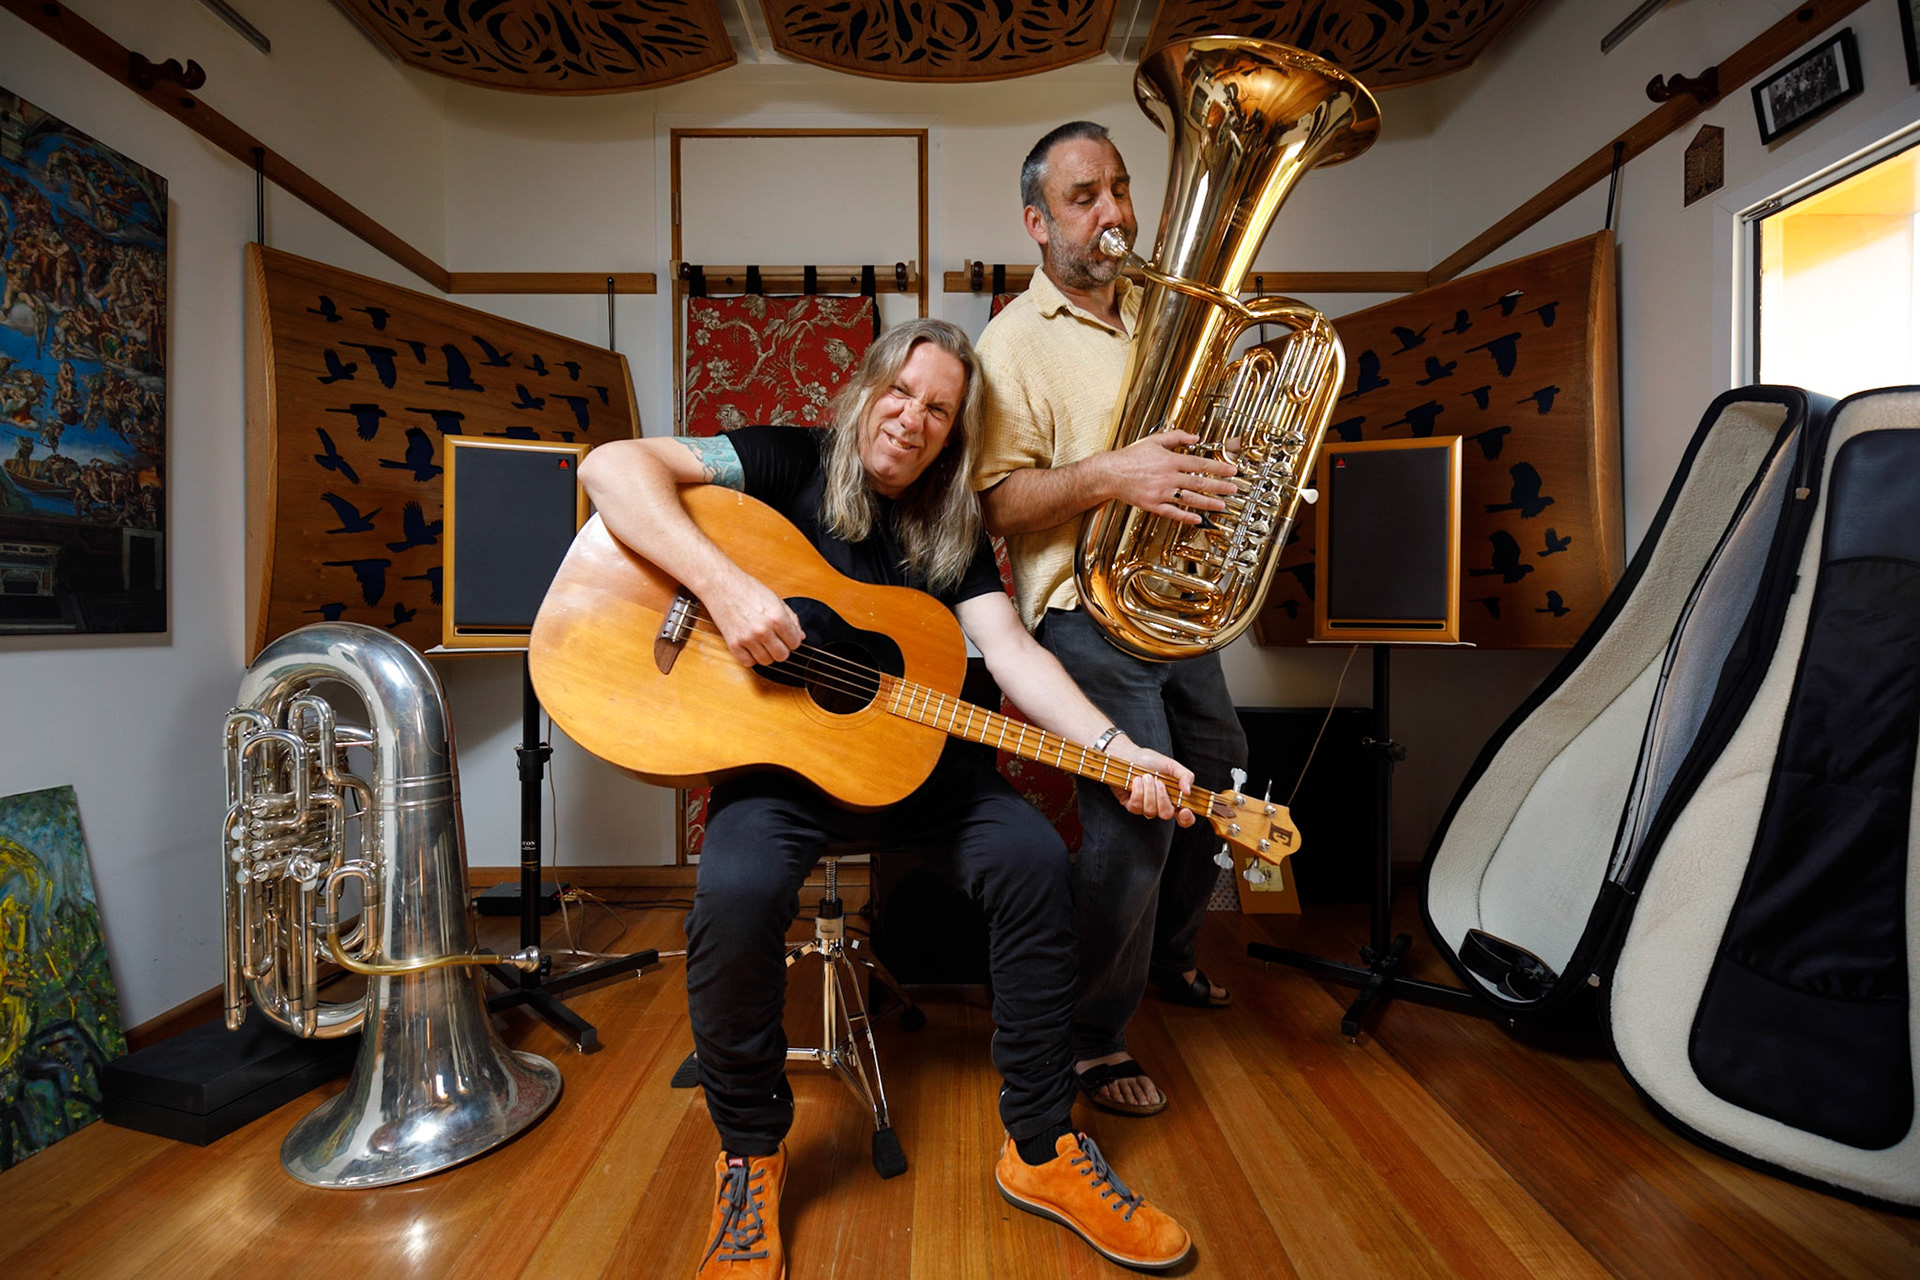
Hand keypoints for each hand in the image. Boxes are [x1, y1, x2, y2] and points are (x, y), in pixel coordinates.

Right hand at [703, 567, 803, 667]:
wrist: (721, 585)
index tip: (786, 636)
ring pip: (766, 661)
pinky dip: (751, 658)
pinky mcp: (733, 644)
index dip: (792, 640)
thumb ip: (791, 619)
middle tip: (775, 640)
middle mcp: (764, 630)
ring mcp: (747, 639)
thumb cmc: (748, 589)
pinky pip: (748, 662)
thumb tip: (800, 636)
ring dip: (766, 654)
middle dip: (781, 649)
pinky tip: (751, 646)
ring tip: (762, 643)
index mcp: (778, 617)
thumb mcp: (775, 600)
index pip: (795, 643)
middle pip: (782, 656)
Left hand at [1104, 735, 1197, 825]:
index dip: (1186, 819)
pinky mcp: (1131, 806)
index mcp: (1173, 798)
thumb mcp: (1172, 765)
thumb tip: (1188, 792)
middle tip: (1158, 781)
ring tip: (1146, 777)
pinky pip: (1136, 807)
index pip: (1184, 818)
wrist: (1129, 756)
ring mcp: (1145, 807)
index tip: (1184, 810)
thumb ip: (1185, 776)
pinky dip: (1138, 791)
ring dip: (1149, 791)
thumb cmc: (1150, 761)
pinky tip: (1137, 781)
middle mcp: (1160, 806)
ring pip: (1150, 811)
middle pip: (1166, 815)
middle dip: (1162, 797)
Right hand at [1107, 429, 1237, 526]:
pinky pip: (1173, 512)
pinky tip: (1198, 519)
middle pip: (1199, 482)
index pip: (1200, 463)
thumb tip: (1196, 438)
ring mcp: (1161, 492)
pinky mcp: (1153, 505)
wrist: (1110, 473)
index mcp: (1169, 460)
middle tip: (1233, 489)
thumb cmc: (1130, 457)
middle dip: (1219, 487)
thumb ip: (1177, 437)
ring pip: (1190, 499)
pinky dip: (1186, 516)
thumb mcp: (1154, 440)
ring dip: (1208, 503)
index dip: (1219, 468)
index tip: (1232, 471)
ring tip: (1221, 505)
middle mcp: (1167, 477)